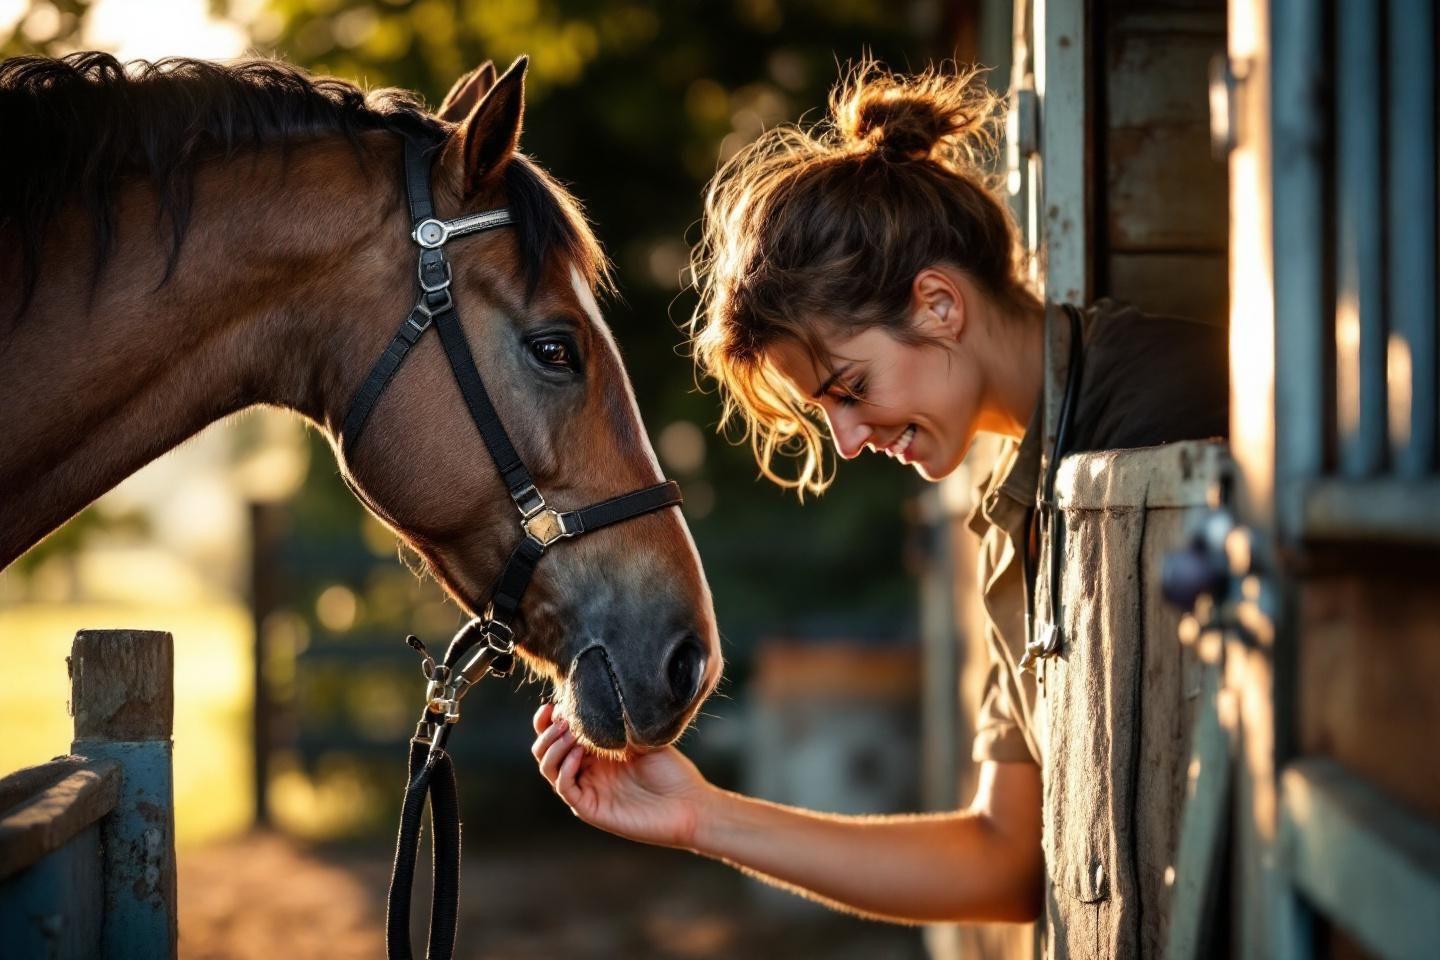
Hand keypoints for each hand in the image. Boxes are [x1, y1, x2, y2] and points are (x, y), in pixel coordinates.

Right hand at [531, 701, 712, 849]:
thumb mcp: (641, 738)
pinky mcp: (591, 809)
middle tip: (563, 720)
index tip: (551, 706)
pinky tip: (578, 753)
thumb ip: (617, 722)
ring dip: (553, 747)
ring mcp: (587, 790)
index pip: (557, 736)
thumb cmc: (671, 771)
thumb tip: (595, 695)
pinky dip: (565, 769)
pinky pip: (566, 788)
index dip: (547, 721)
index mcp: (594, 754)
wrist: (689, 804)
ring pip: (550, 769)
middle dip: (548, 732)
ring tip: (569, 733)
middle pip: (545, 752)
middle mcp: (586, 772)